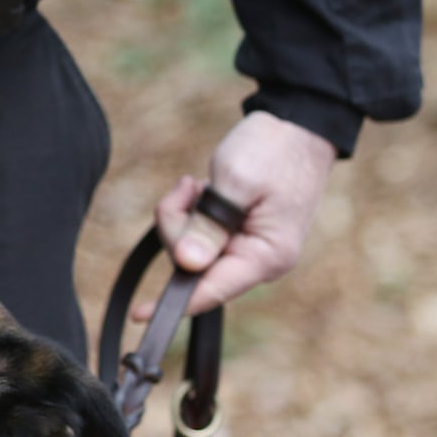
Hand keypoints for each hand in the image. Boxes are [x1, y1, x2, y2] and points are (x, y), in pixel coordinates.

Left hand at [134, 111, 336, 320]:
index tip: (138, 314)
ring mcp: (248, 250)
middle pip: (193, 267)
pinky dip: (190, 214)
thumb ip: (209, 225)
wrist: (297, 122)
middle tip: (186, 189)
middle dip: (177, 228)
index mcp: (267, 256)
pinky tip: (200, 189)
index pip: (212, 290)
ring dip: (182, 216)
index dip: (174, 303)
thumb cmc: (273, 147)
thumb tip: (187, 265)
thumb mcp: (236, 181)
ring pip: (189, 251)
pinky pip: (197, 238)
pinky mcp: (236, 238)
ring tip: (195, 185)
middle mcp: (259, 261)